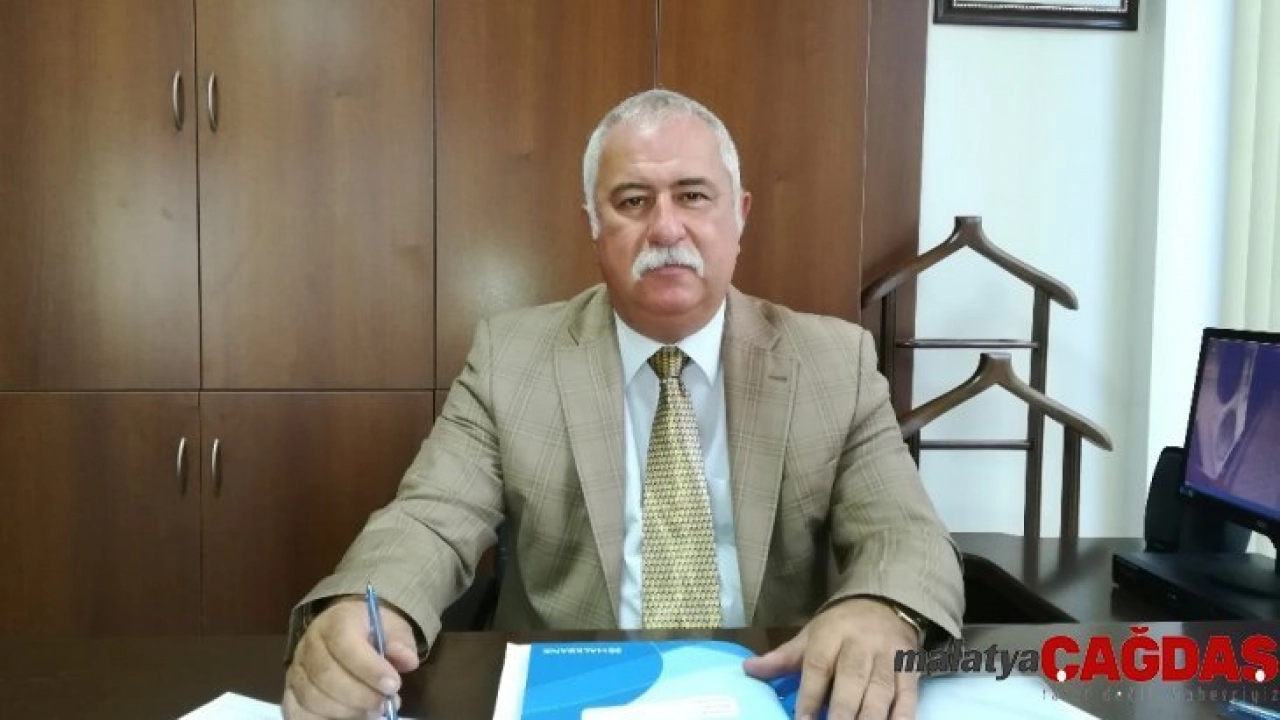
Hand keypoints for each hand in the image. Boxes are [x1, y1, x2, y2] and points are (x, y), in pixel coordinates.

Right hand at [283, 597, 419, 718]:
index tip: (393, 685)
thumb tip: (408, 660)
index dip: (368, 668)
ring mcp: (297, 669)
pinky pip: (297, 712)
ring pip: (312, 697)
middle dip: (359, 695)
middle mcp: (310, 644)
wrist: (349, 630)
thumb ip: (400, 643)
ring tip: (373, 713)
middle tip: (385, 705)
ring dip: (345, 711)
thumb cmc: (373, 632)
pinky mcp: (291, 691)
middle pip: (326, 675)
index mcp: (335, 622)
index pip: (344, 643)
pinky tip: (349, 719)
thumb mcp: (393, 629)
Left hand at [743, 598, 919, 719]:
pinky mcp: (910, 670)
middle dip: (842, 712)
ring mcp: (888, 658)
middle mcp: (860, 647)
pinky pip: (908, 696)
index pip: (818, 667)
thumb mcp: (809, 635)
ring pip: (880, 691)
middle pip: (851, 681)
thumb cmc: (840, 626)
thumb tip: (748, 669)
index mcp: (830, 636)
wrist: (885, 602)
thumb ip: (782, 658)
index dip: (809, 696)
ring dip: (871, 718)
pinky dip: (904, 716)